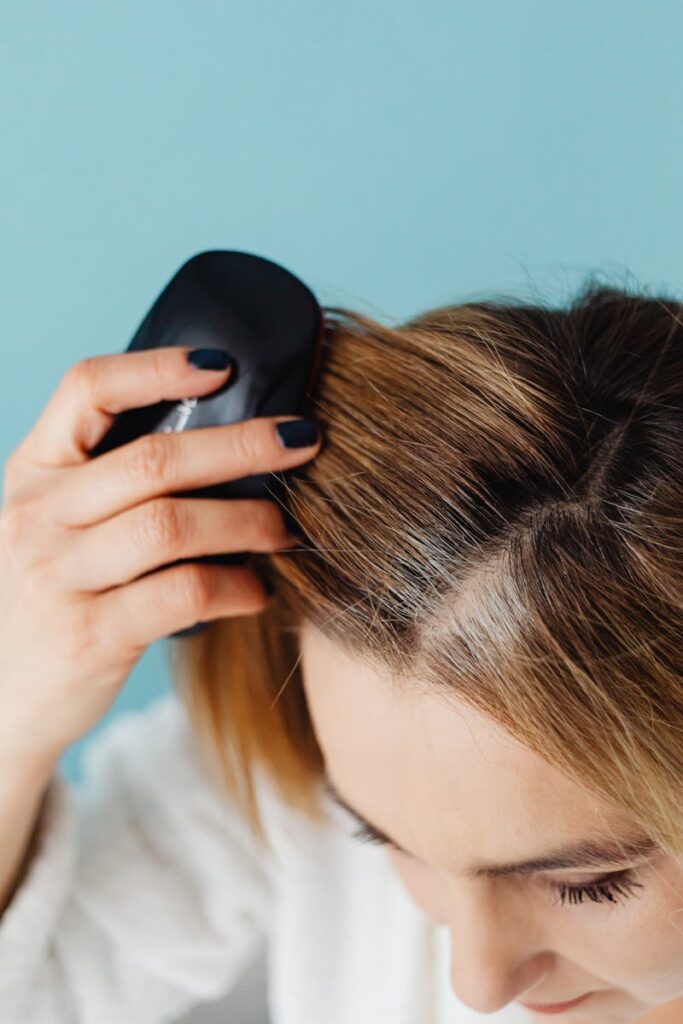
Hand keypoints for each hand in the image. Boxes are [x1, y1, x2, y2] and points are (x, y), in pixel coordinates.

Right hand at [0, 346, 320, 770]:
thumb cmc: (54, 594)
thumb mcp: (57, 525)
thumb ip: (113, 484)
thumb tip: (231, 443)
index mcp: (33, 470)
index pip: (86, 388)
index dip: (156, 368)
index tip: (223, 365)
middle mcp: (38, 516)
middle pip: (152, 460)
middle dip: (240, 445)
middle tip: (304, 440)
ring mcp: (58, 577)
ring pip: (170, 526)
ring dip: (247, 521)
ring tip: (285, 528)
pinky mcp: (89, 636)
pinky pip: (181, 595)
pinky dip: (235, 588)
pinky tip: (258, 591)